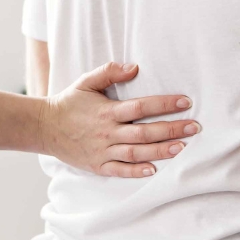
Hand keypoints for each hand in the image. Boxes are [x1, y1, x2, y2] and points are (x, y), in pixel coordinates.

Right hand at [40, 62, 198, 176]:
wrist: (45, 127)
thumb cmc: (69, 103)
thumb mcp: (86, 82)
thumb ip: (109, 71)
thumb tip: (135, 67)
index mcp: (107, 111)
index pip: (141, 106)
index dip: (165, 104)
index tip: (185, 102)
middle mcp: (108, 132)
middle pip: (144, 132)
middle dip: (172, 129)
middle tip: (194, 127)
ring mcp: (103, 151)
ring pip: (136, 153)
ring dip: (160, 151)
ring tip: (181, 147)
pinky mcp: (98, 165)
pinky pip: (120, 170)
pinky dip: (136, 172)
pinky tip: (154, 170)